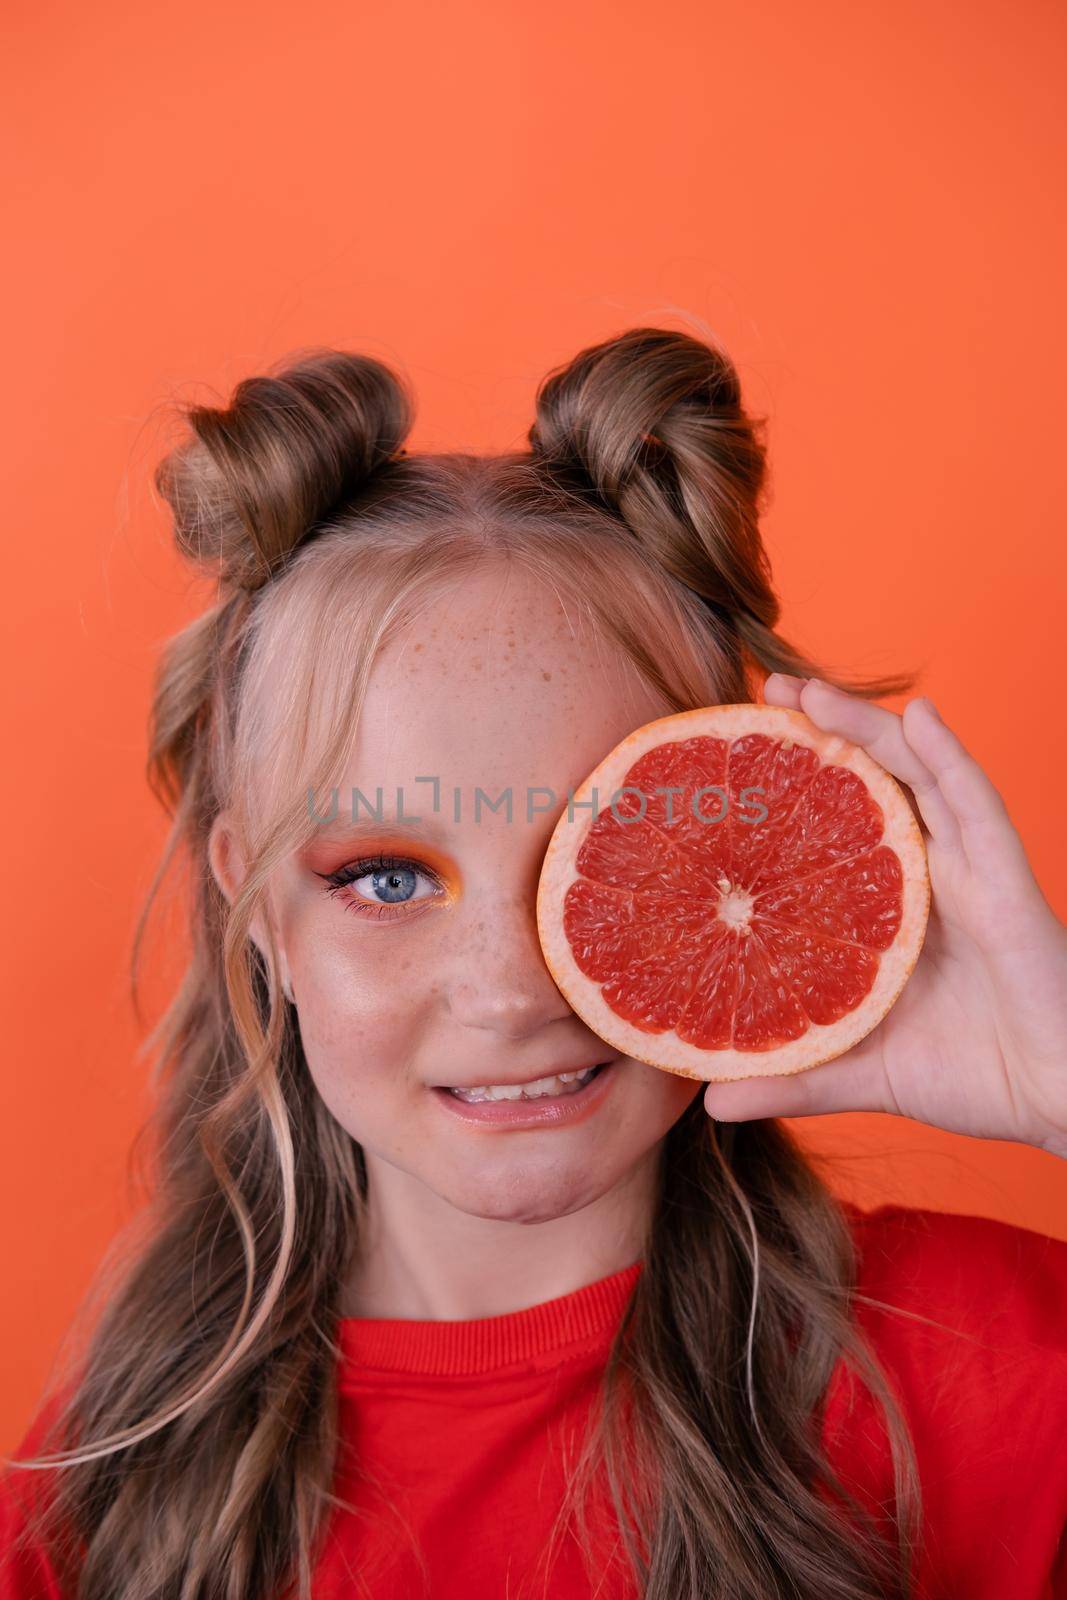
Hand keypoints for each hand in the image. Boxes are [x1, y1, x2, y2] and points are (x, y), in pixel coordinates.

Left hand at [702, 675, 1066, 1157]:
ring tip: (813, 692)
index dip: (800, 779)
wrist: (1055, 1099)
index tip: (740, 747)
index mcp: (893, 904)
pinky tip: (923, 716)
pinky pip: (978, 806)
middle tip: (770, 694)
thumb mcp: (861, 1072)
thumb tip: (709, 1100)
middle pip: (875, 780)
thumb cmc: (975, 1076)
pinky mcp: (1007, 882)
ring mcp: (970, 870)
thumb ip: (791, 1078)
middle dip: (826, 731)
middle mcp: (930, 873)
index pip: (840, 822)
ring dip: (869, 726)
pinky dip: (950, 756)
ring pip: (918, 775)